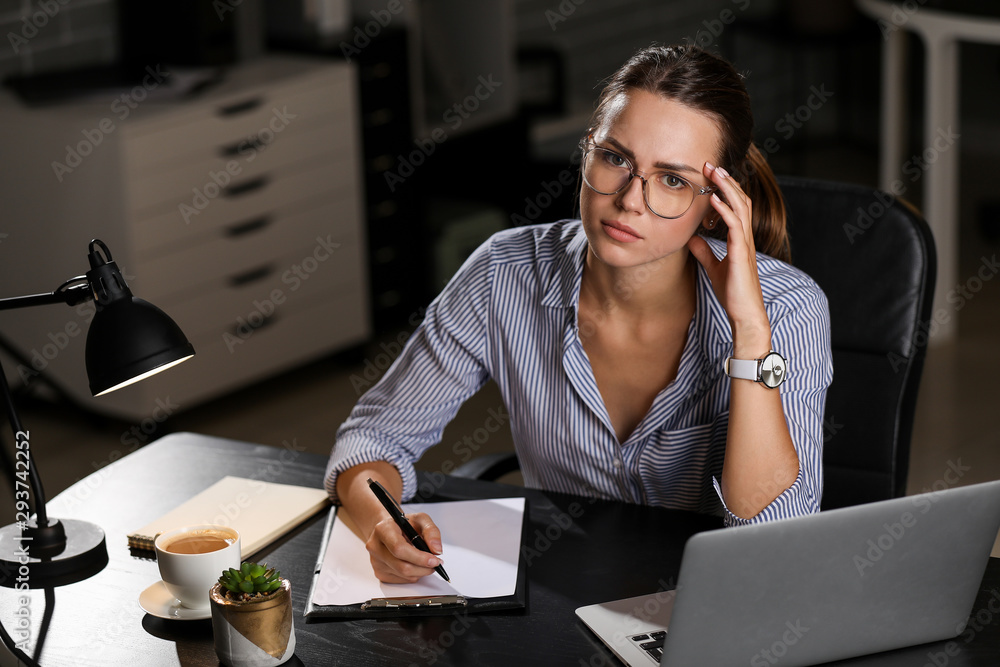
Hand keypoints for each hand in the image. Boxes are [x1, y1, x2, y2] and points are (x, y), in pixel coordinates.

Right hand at [366, 511, 443, 583]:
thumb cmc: (403, 524)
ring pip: (404, 575)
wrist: (388, 530)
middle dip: (424, 568)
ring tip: (426, 562)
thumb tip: (436, 549)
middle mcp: (376, 547)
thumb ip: (431, 531)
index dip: (419, 557)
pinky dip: (413, 575)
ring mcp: (376, 562)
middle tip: (436, 563)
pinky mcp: (379, 573)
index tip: (434, 560)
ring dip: (421, 572)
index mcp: (383, 529)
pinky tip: (415, 565)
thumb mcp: (420, 519)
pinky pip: (401, 580)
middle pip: (402, 566)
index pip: (399, 549)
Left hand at [687, 162, 770, 352]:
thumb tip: (691, 239)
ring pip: (740, 207)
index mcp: (740, 239)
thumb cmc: (732, 293)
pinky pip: (735, 226)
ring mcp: (745, 244)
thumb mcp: (713, 267)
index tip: (709, 174)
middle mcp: (745, 237)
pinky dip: (725, 209)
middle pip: (740, 199)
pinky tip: (713, 198)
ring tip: (714, 172)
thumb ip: (704, 252)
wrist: (744, 314)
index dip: (724, 188)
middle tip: (710, 164)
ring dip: (726, 187)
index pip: (735, 205)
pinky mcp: (741, 253)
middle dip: (725, 180)